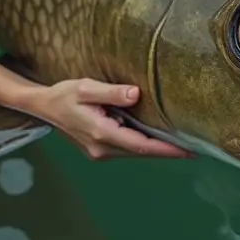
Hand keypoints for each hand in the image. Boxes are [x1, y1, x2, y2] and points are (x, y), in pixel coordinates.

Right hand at [27, 78, 191, 160]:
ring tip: (181, 141)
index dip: (167, 149)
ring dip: (156, 148)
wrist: (43, 107)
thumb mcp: (86, 87)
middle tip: (196, 145)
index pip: (142, 145)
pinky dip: (143, 144)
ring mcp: (100, 151)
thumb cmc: (64, 94)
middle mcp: (103, 148)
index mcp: (102, 134)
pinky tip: (155, 135)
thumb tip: (136, 95)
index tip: (190, 151)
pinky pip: (127, 147)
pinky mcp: (99, 148)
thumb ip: (111, 92)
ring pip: (135, 152)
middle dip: (167, 150)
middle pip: (142, 152)